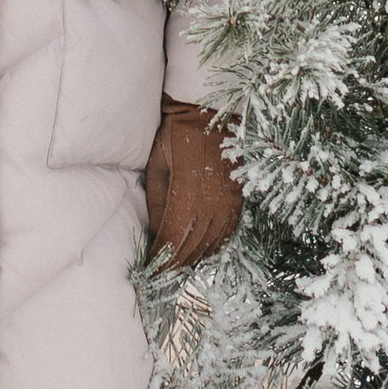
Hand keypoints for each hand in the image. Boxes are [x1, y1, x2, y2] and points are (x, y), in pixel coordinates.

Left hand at [144, 98, 242, 268]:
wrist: (207, 113)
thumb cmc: (174, 137)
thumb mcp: (157, 168)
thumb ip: (157, 203)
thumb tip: (156, 234)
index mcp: (186, 197)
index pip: (172, 240)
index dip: (161, 260)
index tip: (150, 271)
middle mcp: (210, 205)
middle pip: (192, 247)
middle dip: (175, 264)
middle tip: (162, 275)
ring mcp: (227, 203)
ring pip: (211, 243)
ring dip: (194, 258)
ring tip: (179, 268)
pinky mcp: (237, 199)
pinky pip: (227, 232)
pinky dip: (214, 245)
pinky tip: (203, 252)